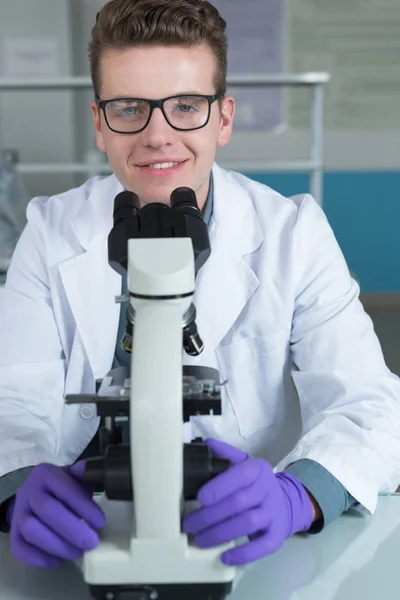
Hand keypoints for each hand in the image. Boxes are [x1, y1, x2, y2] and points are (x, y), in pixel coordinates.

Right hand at [8, 461, 104, 567]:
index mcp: (46, 474)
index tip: (100, 522)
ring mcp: (19, 512)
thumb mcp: (74, 476)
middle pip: (47, 510)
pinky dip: (38, 558)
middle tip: (91, 543)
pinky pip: (19, 548)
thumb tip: (93, 471)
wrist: (34, 494)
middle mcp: (29, 491)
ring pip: (32, 530)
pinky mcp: (13, 533)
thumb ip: (84, 476)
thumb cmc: (62, 487)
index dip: (83, 507)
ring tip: (78, 552)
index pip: (66, 489)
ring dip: (57, 545)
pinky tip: (57, 560)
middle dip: (72, 530)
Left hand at [182, 439, 313, 565]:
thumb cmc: (256, 483)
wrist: (286, 502)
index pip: (239, 476)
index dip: (219, 487)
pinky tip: (225, 557)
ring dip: (220, 533)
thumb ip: (226, 454)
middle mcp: (268, 490)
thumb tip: (205, 444)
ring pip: (247, 523)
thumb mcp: (245, 463)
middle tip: (189, 524)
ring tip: (199, 540)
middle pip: (239, 503)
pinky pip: (262, 546)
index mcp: (257, 470)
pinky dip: (243, 554)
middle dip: (210, 515)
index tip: (200, 498)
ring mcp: (274, 513)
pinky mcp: (277, 535)